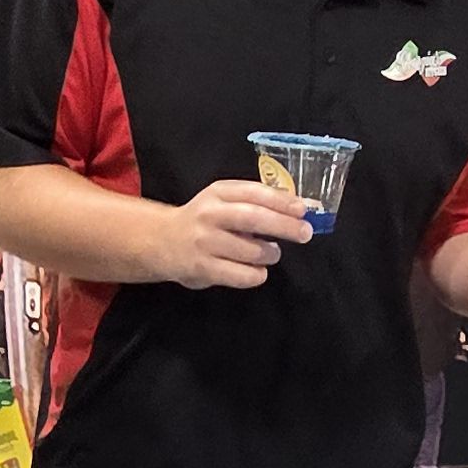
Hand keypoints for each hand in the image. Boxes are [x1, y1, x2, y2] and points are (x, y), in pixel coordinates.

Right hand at [154, 180, 313, 289]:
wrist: (163, 241)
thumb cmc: (204, 220)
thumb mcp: (223, 200)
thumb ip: (254, 201)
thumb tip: (298, 208)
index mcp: (218, 193)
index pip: (255, 193)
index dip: (282, 201)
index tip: (303, 209)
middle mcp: (210, 215)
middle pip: (254, 218)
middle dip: (285, 226)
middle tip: (304, 233)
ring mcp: (205, 242)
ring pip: (252, 251)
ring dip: (271, 254)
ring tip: (271, 253)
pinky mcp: (203, 268)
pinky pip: (242, 275)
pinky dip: (257, 274)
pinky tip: (256, 270)